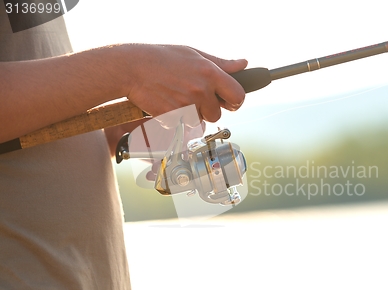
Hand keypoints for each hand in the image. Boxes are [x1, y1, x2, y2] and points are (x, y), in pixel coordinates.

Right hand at [125, 45, 247, 124]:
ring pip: (199, 121)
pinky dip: (175, 118)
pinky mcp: (172, 117)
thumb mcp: (194, 54)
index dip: (235, 101)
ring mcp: (186, 105)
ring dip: (192, 114)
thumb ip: (221, 63)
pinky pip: (181, 125)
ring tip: (177, 96)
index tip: (229, 101)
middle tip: (194, 97)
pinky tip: (167, 102)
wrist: (132, 68)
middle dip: (209, 110)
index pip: (238, 96)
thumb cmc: (162, 58)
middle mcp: (201, 90)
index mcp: (210, 73)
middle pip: (217, 114)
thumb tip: (243, 64)